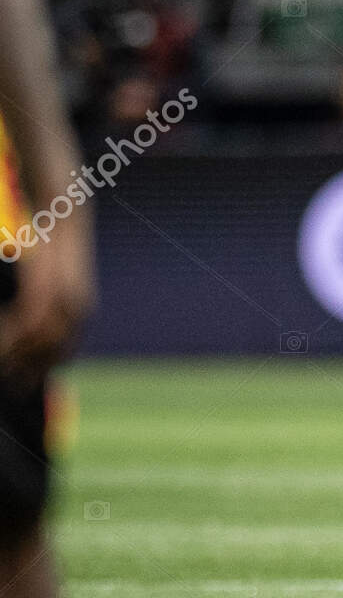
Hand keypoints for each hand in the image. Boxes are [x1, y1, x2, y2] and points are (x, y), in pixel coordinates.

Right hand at [0, 217, 94, 388]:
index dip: (41, 372)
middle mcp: (78, 309)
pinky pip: (30, 321)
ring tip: (0, 368)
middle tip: (8, 385)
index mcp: (79, 311)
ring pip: (39, 342)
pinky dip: (12, 336)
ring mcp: (64, 298)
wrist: (63, 209)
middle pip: (51, 355)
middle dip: (27, 372)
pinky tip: (0, 346)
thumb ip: (39, 304)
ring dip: (15, 357)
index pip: (62, 354)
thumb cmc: (49, 245)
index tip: (22, 387)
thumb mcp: (46, 280)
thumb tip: (26, 324)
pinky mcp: (48, 286)